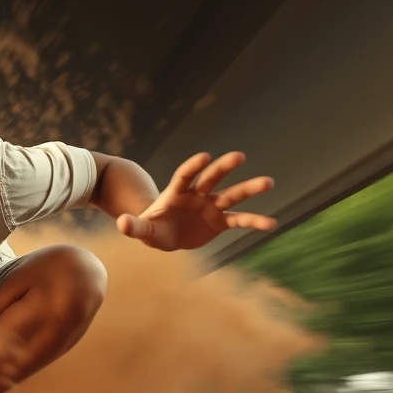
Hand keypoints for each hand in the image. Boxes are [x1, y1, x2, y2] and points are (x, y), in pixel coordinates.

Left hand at [116, 151, 276, 250]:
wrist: (165, 236)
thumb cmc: (152, 228)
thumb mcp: (142, 230)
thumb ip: (133, 226)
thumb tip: (121, 223)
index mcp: (177, 192)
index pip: (185, 175)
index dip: (193, 166)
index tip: (205, 156)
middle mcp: (197, 195)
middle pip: (211, 178)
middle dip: (224, 167)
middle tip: (239, 156)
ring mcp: (210, 206)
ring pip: (231, 195)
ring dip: (249, 189)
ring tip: (268, 182)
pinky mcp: (219, 221)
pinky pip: (239, 220)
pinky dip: (253, 221)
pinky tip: (270, 224)